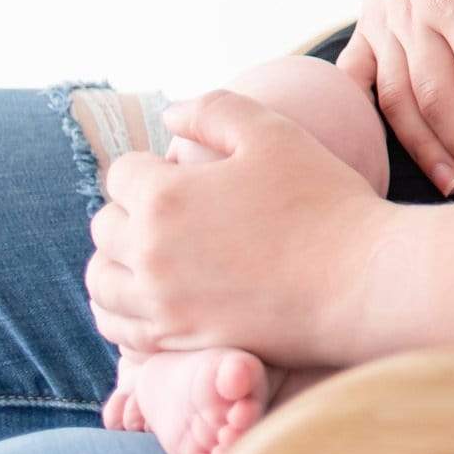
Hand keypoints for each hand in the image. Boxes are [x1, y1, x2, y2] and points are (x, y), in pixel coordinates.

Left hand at [86, 92, 393, 366]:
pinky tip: (156, 294)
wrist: (354, 280)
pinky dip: (123, 308)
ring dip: (117, 260)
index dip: (150, 165)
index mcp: (165, 197)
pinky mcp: (175, 343)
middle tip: (173, 208)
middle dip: (129, 209)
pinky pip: (119, 329)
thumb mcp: (273, 132)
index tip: (182, 170)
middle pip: (103, 227)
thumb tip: (168, 113)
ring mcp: (158, 305)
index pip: (122, 173)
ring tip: (154, 251)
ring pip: (100, 282)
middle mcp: (148, 254)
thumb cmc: (321, 199)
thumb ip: (214, 110)